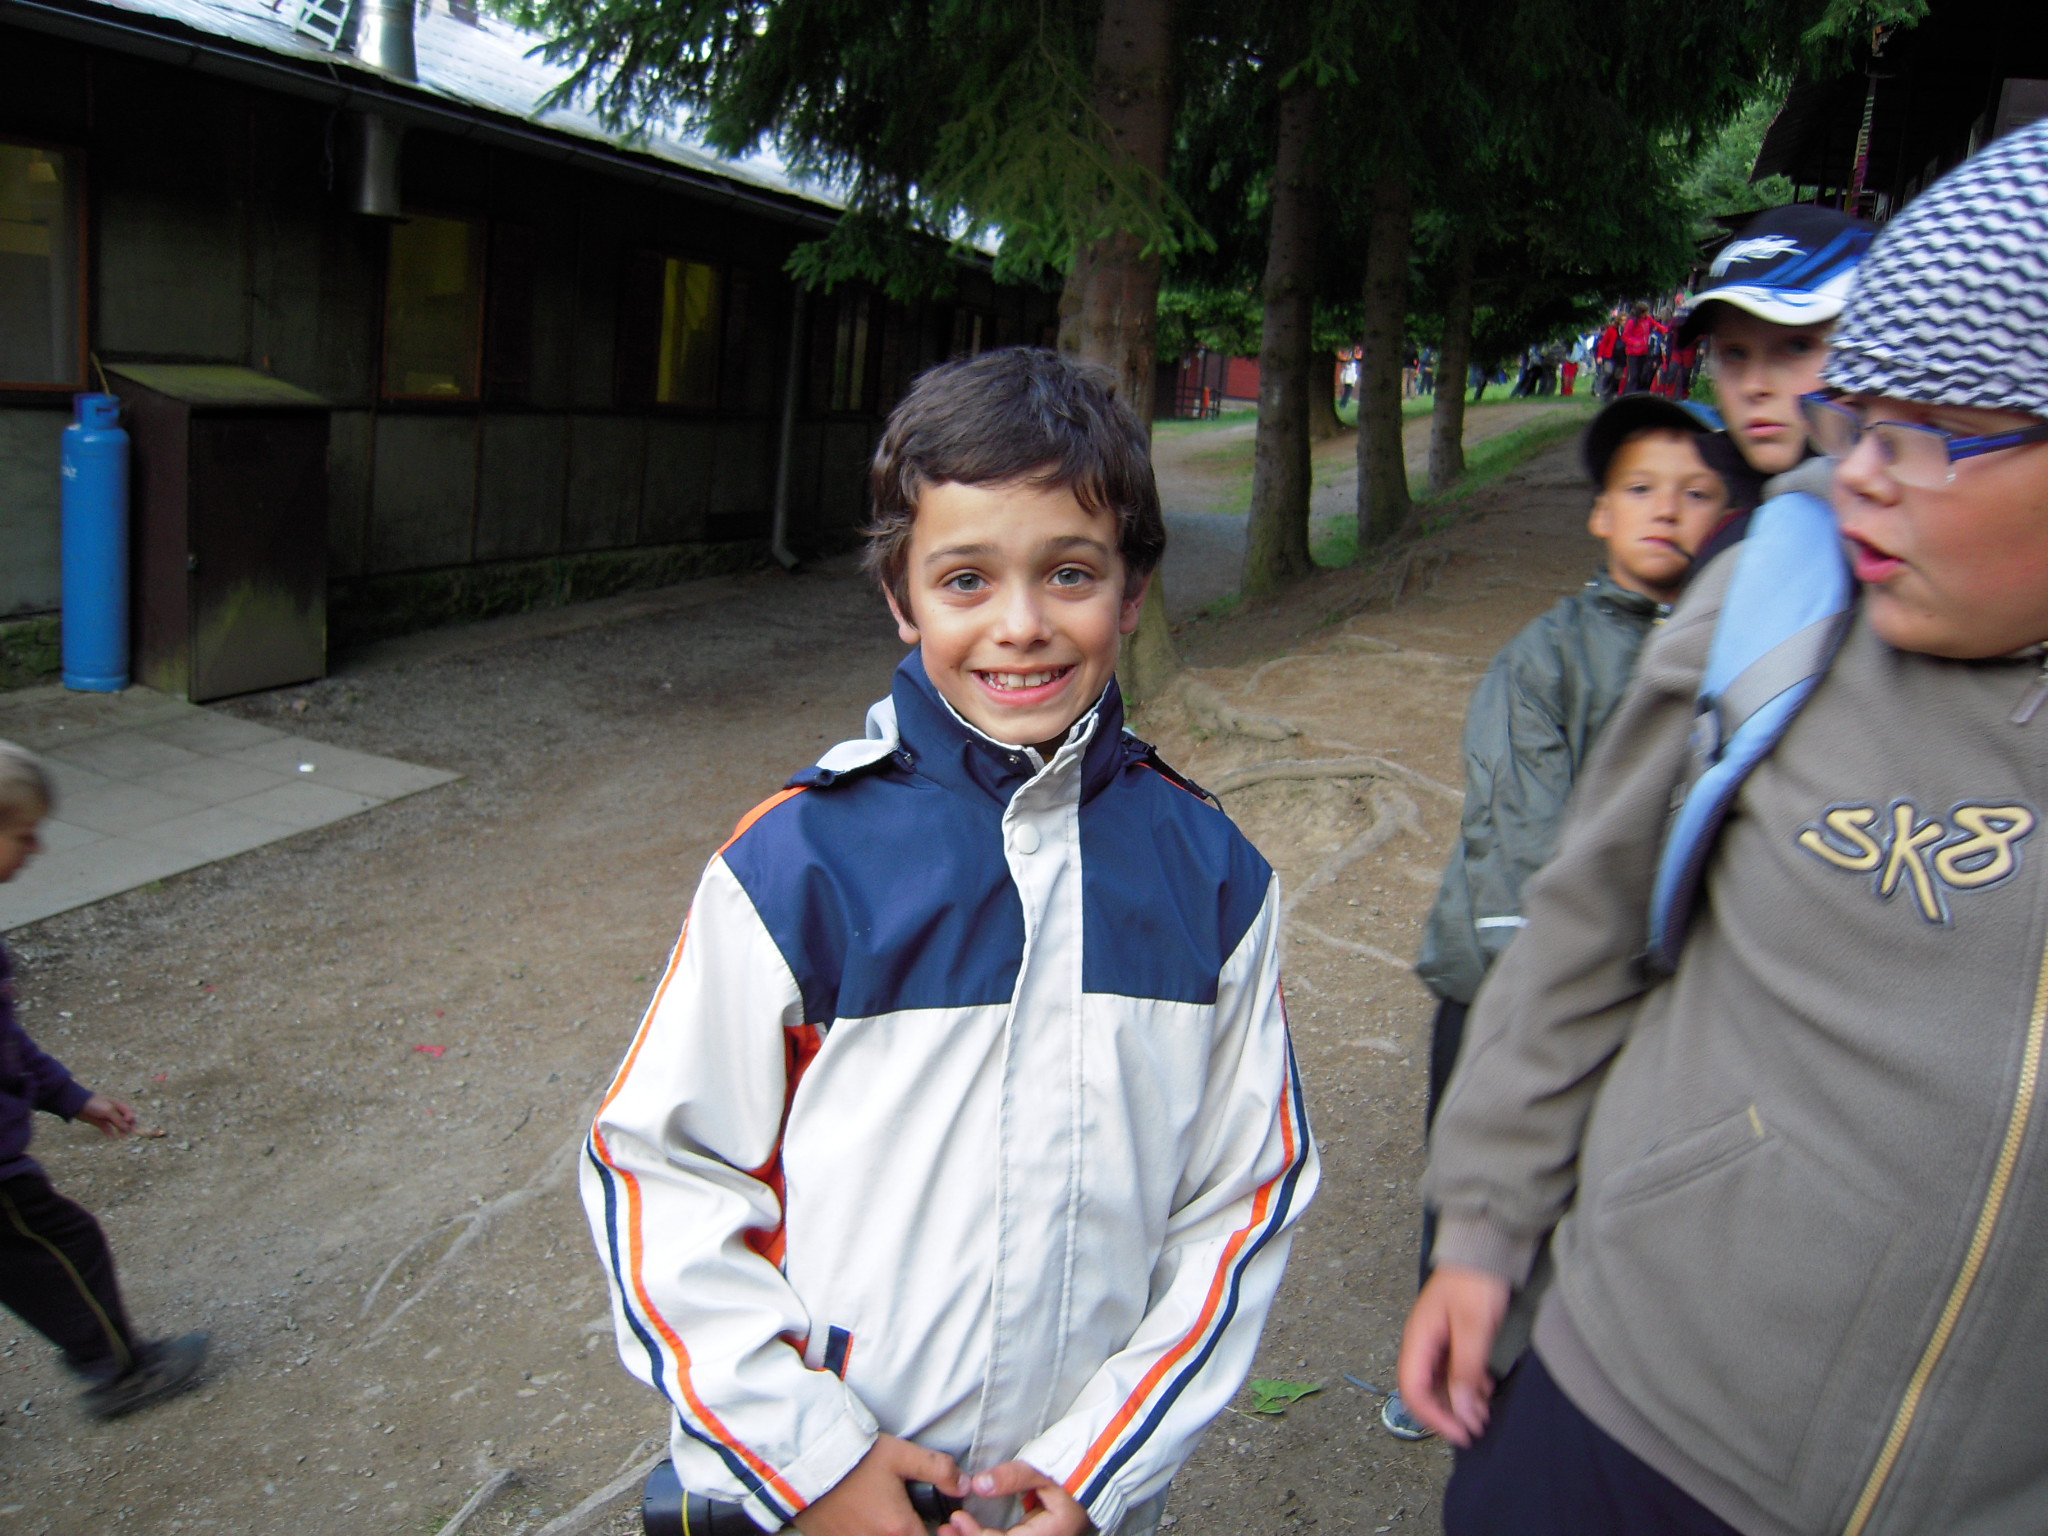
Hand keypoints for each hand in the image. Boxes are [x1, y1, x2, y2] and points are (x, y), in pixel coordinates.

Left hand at [77, 1094, 136, 1138]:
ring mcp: (107, 1117)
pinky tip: (111, 1138)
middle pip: (125, 1120)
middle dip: (128, 1126)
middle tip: (129, 1133)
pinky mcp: (100, 1122)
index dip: (131, 1118)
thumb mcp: (108, 1110)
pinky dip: (110, 1133)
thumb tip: (127, 1128)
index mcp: (118, 1105)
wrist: (78, 1105)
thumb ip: (118, 1119)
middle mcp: (114, 1111)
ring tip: (121, 1138)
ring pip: (117, 1126)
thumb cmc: (95, 1104)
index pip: (130, 1113)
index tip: (128, 1123)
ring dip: (121, 1131)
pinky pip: (107, 1129)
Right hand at [794, 1435, 962, 1535]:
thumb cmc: (855, 1459)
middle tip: (914, 1519)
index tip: (941, 1524)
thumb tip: (964, 1485)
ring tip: (890, 1516)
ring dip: (892, 1533)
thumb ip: (938, 1469)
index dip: (941, 1534)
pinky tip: (867, 1518)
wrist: (808, 1463)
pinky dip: (869, 1533)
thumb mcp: (901, 1455)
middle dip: (914, 1533)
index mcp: (898, 1529)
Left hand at [937, 1462, 1090, 1535]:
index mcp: (1050, 1535)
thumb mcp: (1042, 1471)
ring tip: (950, 1530)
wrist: (1096, 1472)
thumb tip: (979, 1485)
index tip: (955, 1518)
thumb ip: (1012, 1477)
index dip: (976, 1535)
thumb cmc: (1073, 1472)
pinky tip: (967, 1529)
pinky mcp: (1032, 1535)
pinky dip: (984, 1535)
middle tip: (944, 1529)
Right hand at [1396, 1263, 1511, 1446]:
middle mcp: (1422, 1343)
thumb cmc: (1475, 1283)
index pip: (1413, 1391)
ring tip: (1484, 1414)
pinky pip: (1452, 1370)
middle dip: (1448, 1414)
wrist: (1486, 1248)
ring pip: (1440, 1383)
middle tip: (1476, 1429)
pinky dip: (1467, 1386)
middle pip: (1424, 1391)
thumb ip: (1465, 1370)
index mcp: (1418, 1340)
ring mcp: (1436, 1340)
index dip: (1434, 1418)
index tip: (1460, 1433)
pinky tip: (1484, 1391)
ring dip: (1459, 1402)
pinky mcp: (1451, 1337)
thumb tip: (1461, 1411)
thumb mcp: (1474, 1329)